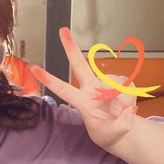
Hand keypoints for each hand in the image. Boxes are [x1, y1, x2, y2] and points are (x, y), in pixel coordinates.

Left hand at [31, 27, 137, 151]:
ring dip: (121, 94)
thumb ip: (121, 122)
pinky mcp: (122, 82)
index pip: (63, 89)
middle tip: (62, 31)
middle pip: (80, 65)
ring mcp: (106, 84)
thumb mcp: (113, 133)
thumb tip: (127, 107)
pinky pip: (128, 84)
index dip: (49, 79)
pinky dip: (130, 95)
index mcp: (83, 102)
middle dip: (71, 48)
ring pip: (114, 81)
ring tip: (121, 109)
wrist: (121, 132)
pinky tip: (127, 104)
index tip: (34, 68)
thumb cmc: (110, 131)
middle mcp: (92, 88)